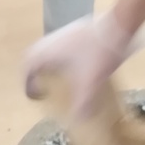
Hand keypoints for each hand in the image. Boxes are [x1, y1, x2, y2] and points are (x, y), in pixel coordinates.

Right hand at [24, 12, 138, 115]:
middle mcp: (50, 41)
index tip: (33, 96)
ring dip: (47, 64)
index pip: (27, 67)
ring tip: (56, 79)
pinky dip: (60, 58)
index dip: (27, 83)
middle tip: (41, 87)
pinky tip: (74, 67)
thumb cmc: (98, 53)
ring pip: (47, 50)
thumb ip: (83, 101)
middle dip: (34, 73)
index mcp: (48, 52)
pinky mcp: (75, 31)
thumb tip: (78, 119)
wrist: (118, 25)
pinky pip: (59, 47)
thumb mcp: (90, 81)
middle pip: (33, 57)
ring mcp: (63, 34)